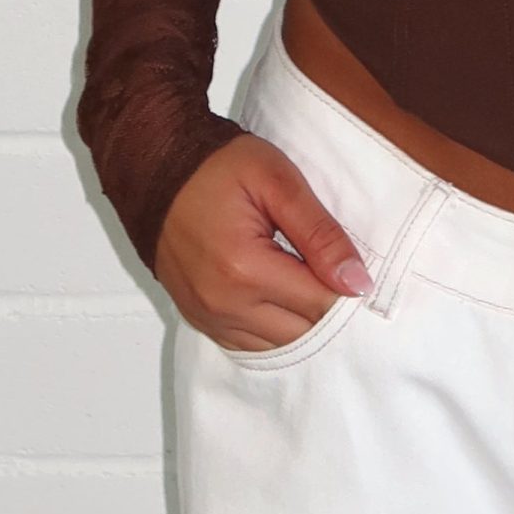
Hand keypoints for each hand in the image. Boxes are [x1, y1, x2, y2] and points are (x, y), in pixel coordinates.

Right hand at [155, 132, 373, 351]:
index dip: (348, 289)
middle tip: (333, 270)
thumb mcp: (278, 181)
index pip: (321, 305)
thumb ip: (320, 233)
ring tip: (306, 280)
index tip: (358, 268)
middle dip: (326, 307)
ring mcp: (207, 317)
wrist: (154, 168)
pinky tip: (281, 297)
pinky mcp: (198, 319)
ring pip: (278, 346)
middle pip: (303, 333)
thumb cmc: (217, 166)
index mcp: (245, 269)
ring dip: (300, 321)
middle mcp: (223, 304)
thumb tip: (358, 283)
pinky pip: (249, 345)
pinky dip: (273, 328)